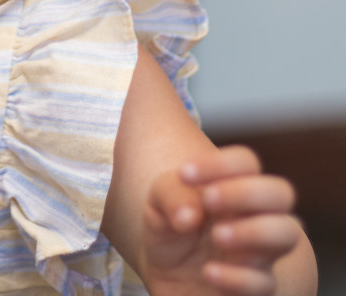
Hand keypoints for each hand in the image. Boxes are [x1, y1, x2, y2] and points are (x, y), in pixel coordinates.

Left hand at [142, 145, 304, 294]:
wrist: (167, 277)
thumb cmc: (171, 230)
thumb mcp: (157, 204)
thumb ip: (170, 195)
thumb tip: (190, 215)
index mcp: (231, 187)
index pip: (245, 162)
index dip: (220, 163)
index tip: (185, 174)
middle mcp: (254, 216)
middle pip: (280, 192)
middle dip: (247, 191)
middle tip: (209, 200)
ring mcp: (260, 253)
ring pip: (287, 234)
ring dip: (255, 231)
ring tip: (218, 235)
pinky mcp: (255, 287)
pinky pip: (265, 283)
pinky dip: (238, 277)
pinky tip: (209, 272)